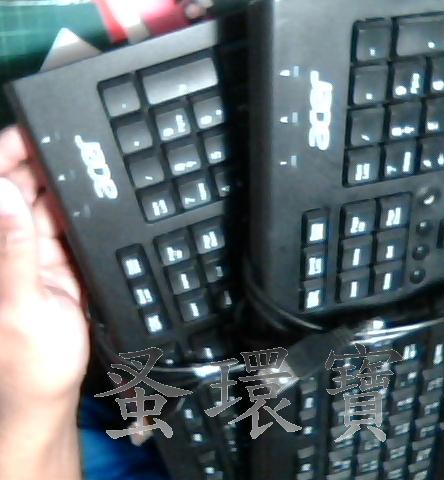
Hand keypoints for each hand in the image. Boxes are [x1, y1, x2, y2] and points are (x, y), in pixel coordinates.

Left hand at [0, 126, 89, 412]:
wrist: (53, 386)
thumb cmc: (26, 358)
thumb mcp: (19, 305)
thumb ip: (13, 251)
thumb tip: (4, 195)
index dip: (6, 158)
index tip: (30, 133)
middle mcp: (11, 243)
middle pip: (22, 189)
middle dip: (42, 163)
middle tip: (75, 141)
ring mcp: (38, 250)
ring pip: (51, 204)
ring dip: (67, 186)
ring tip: (91, 163)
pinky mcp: (64, 259)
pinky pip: (74, 226)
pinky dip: (86, 213)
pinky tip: (96, 198)